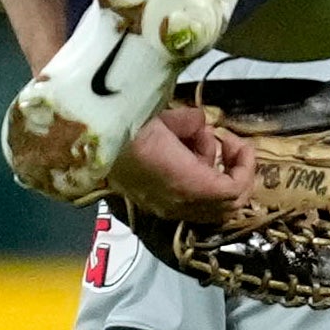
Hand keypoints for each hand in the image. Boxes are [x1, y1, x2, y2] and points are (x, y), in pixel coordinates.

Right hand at [109, 105, 254, 219]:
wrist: (85, 143)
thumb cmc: (127, 128)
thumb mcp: (167, 120)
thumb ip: (193, 123)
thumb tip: (200, 123)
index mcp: (187, 185)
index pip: (235, 190)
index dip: (245, 166)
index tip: (235, 140)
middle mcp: (179, 204)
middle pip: (228, 205)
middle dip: (235, 175)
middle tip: (227, 148)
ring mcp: (165, 209)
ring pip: (210, 207)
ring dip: (215, 178)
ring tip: (197, 145)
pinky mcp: (153, 206)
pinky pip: (191, 205)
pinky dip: (198, 186)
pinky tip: (184, 158)